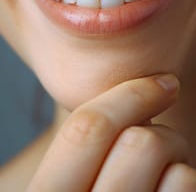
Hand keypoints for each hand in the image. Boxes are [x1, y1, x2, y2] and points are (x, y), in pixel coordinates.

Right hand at [27, 74, 195, 190]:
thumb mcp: (67, 184)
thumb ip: (84, 152)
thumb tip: (137, 104)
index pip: (87, 129)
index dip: (130, 94)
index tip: (161, 82)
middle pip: (140, 142)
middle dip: (158, 131)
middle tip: (156, 140)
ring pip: (179, 171)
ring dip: (177, 163)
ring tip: (162, 176)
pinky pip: (189, 189)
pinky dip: (186, 183)